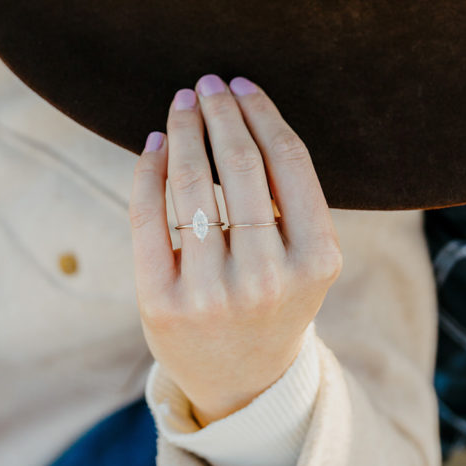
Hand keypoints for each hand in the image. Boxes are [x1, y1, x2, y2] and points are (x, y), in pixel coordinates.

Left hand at [130, 75, 341, 424]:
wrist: (244, 382)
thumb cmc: (276, 300)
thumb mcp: (307, 259)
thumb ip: (290, 198)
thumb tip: (242, 112)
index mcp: (317, 260)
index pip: (289, 162)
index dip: (261, 113)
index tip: (240, 84)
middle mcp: (268, 278)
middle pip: (241, 166)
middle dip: (221, 112)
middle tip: (206, 82)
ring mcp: (212, 294)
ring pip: (191, 185)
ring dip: (184, 131)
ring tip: (181, 104)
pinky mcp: (162, 303)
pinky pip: (148, 217)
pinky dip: (149, 171)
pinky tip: (156, 145)